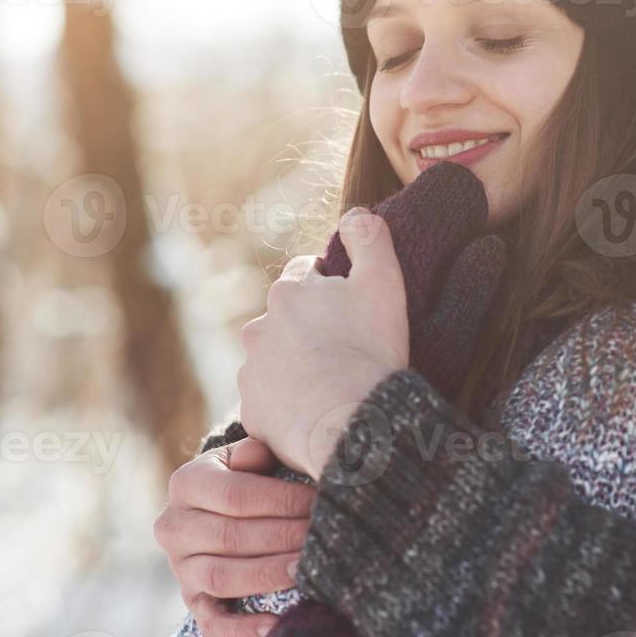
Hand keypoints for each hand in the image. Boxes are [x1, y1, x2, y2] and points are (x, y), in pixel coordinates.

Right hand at [153, 436, 315, 636]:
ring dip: (267, 575)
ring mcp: (180, 568)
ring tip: (305, 570)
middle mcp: (174, 526)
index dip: (280, 500)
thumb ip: (255, 452)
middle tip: (320, 538)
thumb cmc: (252, 476)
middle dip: (282, 537)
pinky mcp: (193, 602)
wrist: (225, 509)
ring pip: (221, 577)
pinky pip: (213, 624)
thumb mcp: (251, 455)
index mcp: (186, 483)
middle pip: (230, 537)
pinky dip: (243, 630)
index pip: (234, 495)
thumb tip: (259, 455)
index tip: (318, 502)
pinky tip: (276, 627)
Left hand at [238, 208, 408, 479]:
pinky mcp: (251, 411)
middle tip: (344, 350)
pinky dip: (286, 403)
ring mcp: (251, 370)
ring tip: (331, 384)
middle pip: (286, 319)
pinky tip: (315, 411)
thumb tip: (355, 213)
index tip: (350, 311)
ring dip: (294, 365)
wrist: (355, 423)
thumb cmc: (371, 351)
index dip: (330, 289)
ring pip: (274, 359)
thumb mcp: (384, 283)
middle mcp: (259, 326)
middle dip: (309, 329)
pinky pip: (268, 401)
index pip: (303, 275)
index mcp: (288, 291)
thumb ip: (369, 239)